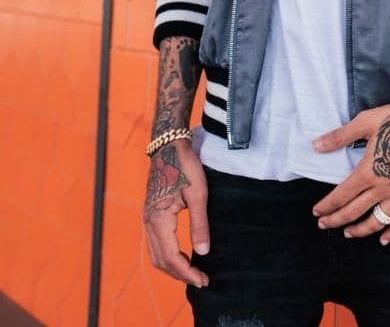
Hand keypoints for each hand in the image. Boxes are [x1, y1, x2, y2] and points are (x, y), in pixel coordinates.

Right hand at [143, 139, 209, 286]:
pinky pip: (155, 243)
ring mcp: (147, 218)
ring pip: (155, 254)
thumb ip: (200, 225)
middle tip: (201, 280)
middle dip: (180, 274)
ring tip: (192, 271)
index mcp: (159, 219)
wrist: (169, 146)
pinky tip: (181, 255)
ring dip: (172, 266)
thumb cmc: (185, 167)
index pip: (172, 257)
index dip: (187, 273)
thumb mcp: (198, 194)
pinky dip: (167, 255)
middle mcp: (148, 222)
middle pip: (161, 260)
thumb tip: (204, 252)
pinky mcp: (150, 213)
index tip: (203, 281)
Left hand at [311, 92, 389, 244]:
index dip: (327, 206)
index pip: (341, 196)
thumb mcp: (365, 122)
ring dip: (360, 230)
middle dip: (336, 220)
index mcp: (368, 171)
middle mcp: (384, 187)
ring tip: (349, 233)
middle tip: (324, 224)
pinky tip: (384, 239)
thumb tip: (315, 145)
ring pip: (377, 221)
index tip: (317, 212)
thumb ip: (340, 137)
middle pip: (354, 211)